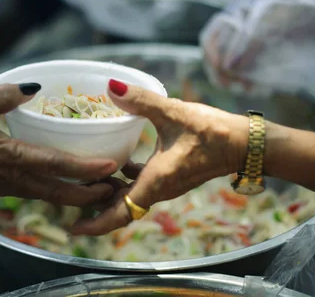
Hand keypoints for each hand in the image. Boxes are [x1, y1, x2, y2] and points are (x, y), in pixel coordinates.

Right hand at [0, 83, 116, 206]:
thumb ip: (1, 97)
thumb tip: (32, 86)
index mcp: (10, 156)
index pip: (55, 165)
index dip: (86, 168)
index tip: (111, 167)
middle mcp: (14, 178)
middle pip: (61, 192)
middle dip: (91, 193)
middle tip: (118, 187)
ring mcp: (7, 189)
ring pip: (50, 197)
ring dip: (77, 195)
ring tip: (101, 186)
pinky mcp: (0, 191)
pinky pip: (35, 193)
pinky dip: (57, 191)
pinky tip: (64, 180)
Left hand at [70, 80, 247, 234]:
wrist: (244, 144)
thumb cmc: (212, 132)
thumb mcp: (173, 113)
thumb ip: (141, 101)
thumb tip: (111, 86)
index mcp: (155, 182)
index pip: (119, 213)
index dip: (95, 224)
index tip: (73, 228)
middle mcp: (158, 189)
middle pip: (120, 208)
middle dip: (95, 207)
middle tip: (69, 197)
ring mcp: (165, 184)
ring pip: (130, 197)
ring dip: (109, 193)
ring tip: (85, 180)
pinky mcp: (171, 176)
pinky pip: (141, 185)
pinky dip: (124, 180)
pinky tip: (116, 163)